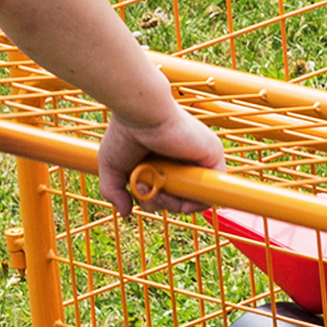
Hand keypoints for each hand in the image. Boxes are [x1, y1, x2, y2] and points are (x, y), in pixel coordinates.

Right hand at [97, 106, 225, 218]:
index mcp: (162, 162)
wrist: (141, 113)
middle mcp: (181, 161)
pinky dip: (198, 201)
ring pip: (193, 197)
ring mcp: (198, 159)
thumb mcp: (113, 168)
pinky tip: (182, 201)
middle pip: (178, 199)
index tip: (139, 193)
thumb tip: (126, 213)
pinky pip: (213, 189)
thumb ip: (114, 192)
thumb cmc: (125, 132)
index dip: (154, 201)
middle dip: (160, 203)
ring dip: (174, 204)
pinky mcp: (212, 156)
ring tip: (155, 188)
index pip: (165, 193)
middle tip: (144, 189)